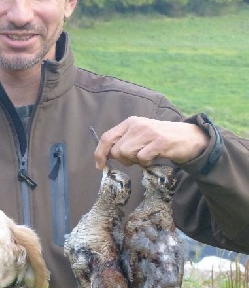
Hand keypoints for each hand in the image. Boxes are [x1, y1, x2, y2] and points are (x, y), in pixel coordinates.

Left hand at [93, 117, 208, 168]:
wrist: (188, 137)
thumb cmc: (160, 140)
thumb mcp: (140, 136)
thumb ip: (123, 142)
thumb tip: (105, 156)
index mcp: (130, 122)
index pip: (107, 137)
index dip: (100, 153)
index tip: (99, 165)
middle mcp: (137, 125)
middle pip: (116, 150)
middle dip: (123, 160)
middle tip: (136, 160)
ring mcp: (149, 132)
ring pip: (127, 154)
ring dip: (135, 161)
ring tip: (146, 157)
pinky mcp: (160, 142)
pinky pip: (142, 158)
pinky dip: (146, 163)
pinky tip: (154, 158)